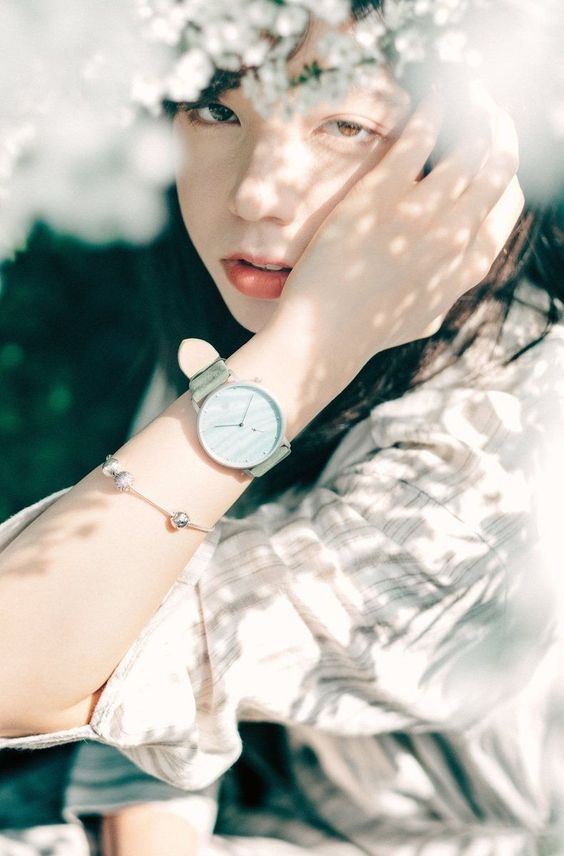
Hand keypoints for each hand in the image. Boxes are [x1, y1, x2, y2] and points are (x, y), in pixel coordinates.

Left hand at [269, 81, 523, 384]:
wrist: (327, 336)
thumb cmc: (369, 330)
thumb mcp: (422, 316)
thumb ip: (446, 289)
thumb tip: (456, 274)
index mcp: (466, 267)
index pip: (507, 206)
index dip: (505, 172)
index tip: (497, 151)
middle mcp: (454, 238)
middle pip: (497, 169)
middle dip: (499, 132)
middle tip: (488, 110)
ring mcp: (420, 215)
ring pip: (468, 149)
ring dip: (474, 113)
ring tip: (468, 93)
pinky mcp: (382, 197)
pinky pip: (420, 138)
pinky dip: (435, 110)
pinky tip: (438, 92)